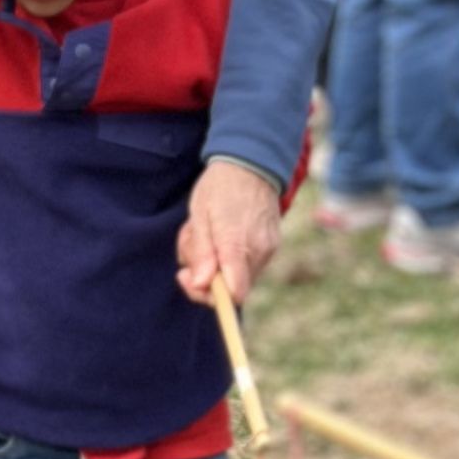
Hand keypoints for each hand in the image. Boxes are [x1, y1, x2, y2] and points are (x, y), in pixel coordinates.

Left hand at [175, 154, 280, 306]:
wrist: (252, 162)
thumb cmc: (221, 186)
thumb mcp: (200, 214)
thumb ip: (201, 251)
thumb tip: (202, 285)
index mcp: (238, 243)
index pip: (233, 294)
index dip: (209, 296)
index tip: (188, 278)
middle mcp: (259, 251)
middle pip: (231, 289)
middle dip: (204, 275)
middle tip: (189, 246)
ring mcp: (268, 249)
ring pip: (236, 276)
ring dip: (214, 263)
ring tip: (203, 231)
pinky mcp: (271, 246)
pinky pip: (245, 263)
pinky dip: (228, 256)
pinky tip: (220, 232)